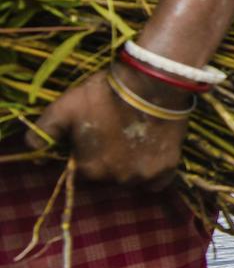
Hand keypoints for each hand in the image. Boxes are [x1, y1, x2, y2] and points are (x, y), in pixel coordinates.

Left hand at [29, 68, 187, 187]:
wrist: (151, 84)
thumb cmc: (104, 95)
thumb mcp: (64, 107)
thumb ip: (43, 131)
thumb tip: (32, 149)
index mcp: (89, 168)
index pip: (83, 171)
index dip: (86, 154)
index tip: (93, 138)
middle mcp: (115, 179)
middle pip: (108, 176)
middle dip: (108, 161)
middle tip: (114, 137)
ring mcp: (143, 176)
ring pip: (130, 179)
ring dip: (129, 167)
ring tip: (134, 143)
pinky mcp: (166, 169)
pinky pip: (156, 183)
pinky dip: (152, 175)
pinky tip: (149, 158)